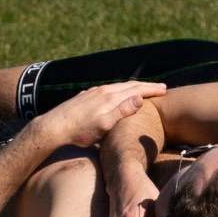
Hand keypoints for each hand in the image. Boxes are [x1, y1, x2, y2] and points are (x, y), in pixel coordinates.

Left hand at [33, 81, 164, 149]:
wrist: (53, 128)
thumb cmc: (79, 131)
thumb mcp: (104, 125)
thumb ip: (122, 111)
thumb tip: (139, 97)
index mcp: (109, 97)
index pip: (136, 90)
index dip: (151, 90)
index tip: (164, 90)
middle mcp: (101, 91)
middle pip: (128, 85)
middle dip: (145, 86)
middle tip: (160, 87)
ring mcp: (92, 93)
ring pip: (117, 86)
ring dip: (132, 87)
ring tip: (142, 89)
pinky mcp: (84, 96)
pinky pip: (107, 89)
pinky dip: (118, 90)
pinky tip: (117, 94)